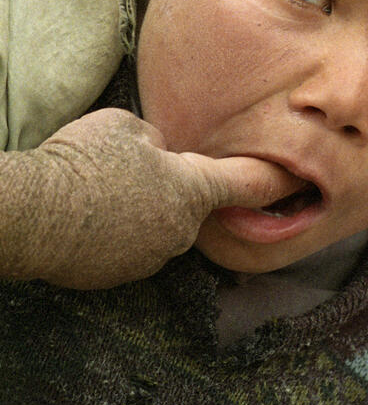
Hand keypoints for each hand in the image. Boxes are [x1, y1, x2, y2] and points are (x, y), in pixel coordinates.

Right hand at [1, 109, 301, 288]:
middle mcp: (180, 232)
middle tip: (126, 170)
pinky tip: (85, 217)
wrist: (34, 214)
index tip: (297, 180)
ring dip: (137, 212)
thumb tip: (157, 154)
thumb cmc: (81, 161)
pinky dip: (113, 235)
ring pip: (155, 228)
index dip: (273, 180)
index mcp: (191, 190)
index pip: (245, 185)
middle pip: (188, 206)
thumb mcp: (124, 127)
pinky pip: (127, 249)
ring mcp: (150, 259)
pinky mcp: (119, 277)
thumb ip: (155, 142)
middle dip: (168, 189)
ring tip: (97, 192)